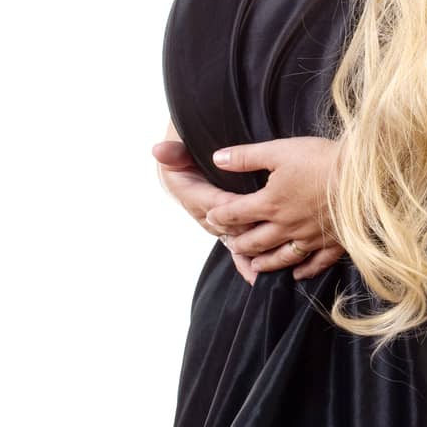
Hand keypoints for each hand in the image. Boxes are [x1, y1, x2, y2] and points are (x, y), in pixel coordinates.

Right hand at [152, 135, 262, 286]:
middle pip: (225, 224)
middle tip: (268, 232)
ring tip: (264, 265)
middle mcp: (201, 212)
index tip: (250, 205)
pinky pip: (235, 248)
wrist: (188, 162)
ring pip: (231, 239)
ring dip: (247, 250)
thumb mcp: (180, 149)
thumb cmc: (188, 153)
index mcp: (189, 192)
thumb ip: (174, 151)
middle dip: (245, 229)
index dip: (229, 205)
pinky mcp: (226, 229)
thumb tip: (158, 150)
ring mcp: (214, 223)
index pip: (211, 202)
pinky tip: (257, 277)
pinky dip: (245, 262)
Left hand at [202, 136, 347, 280]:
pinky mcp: (332, 243)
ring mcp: (309, 238)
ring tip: (254, 266)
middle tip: (231, 245)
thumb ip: (245, 156)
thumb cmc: (321, 159)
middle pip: (255, 241)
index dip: (220, 216)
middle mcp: (286, 226)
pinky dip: (303, 271)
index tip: (211, 217)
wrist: (362, 177)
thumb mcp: (279, 150)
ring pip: (280, 257)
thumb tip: (216, 158)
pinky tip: (297, 274)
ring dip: (264, 262)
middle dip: (239, 243)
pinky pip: (315, 264)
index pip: (236, 214)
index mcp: (270, 203)